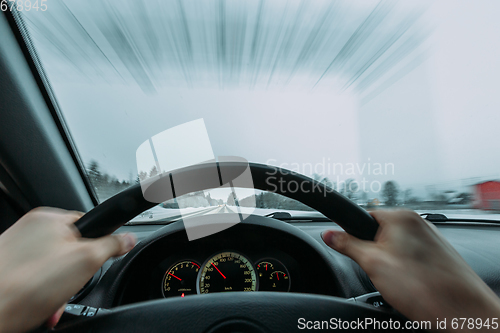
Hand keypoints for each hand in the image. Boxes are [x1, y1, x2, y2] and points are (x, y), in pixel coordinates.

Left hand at [0, 207, 135, 332]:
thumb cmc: (28, 285)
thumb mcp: (87, 261)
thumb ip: (111, 245)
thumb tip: (127, 238)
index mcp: (49, 219)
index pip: (88, 224)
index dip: (98, 244)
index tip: (98, 260)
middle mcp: (30, 230)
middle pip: (71, 249)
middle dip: (76, 273)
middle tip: (72, 286)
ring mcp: (16, 250)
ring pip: (54, 268)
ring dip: (60, 287)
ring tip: (53, 301)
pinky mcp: (8, 270)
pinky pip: (36, 279)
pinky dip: (43, 293)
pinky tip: (41, 306)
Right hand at [322, 210, 499, 331]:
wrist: (463, 314)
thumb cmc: (424, 287)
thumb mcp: (373, 264)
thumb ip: (347, 245)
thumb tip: (329, 234)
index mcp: (401, 217)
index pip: (362, 216)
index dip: (353, 236)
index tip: (349, 248)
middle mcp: (418, 223)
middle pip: (379, 233)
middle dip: (373, 253)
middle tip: (378, 272)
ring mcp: (431, 239)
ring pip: (395, 248)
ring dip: (390, 264)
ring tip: (399, 283)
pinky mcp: (438, 256)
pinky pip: (411, 258)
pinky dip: (406, 271)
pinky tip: (410, 286)